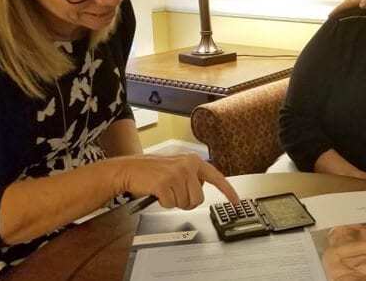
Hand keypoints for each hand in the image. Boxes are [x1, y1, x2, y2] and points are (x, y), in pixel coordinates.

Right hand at [113, 153, 238, 208]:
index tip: (236, 202)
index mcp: (194, 161)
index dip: (228, 191)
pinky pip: (171, 204)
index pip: (217, 177)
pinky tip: (158, 192)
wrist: (129, 169)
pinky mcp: (164, 183)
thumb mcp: (177, 167)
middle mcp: (188, 165)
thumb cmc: (153, 171)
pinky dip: (164, 203)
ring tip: (165, 191)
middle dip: (187, 202)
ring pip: (186, 203)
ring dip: (175, 202)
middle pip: (198, 198)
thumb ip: (192, 176)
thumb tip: (201, 191)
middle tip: (175, 194)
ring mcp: (176, 173)